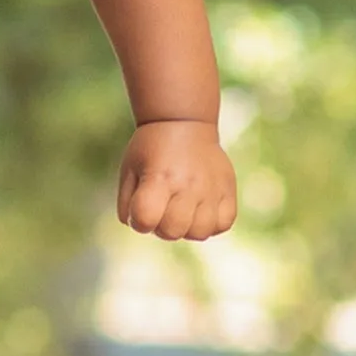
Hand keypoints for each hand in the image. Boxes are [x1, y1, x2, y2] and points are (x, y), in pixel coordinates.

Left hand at [117, 120, 237, 239]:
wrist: (183, 122)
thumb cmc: (151, 148)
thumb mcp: (129, 169)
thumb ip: (127, 202)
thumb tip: (134, 224)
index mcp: (158, 178)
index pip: (145, 219)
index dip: (138, 221)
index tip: (140, 210)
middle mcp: (186, 185)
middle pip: (172, 231)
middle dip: (160, 228)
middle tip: (161, 210)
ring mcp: (210, 189)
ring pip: (199, 233)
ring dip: (186, 229)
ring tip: (181, 211)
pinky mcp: (228, 190)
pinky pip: (223, 224)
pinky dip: (210, 224)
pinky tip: (199, 210)